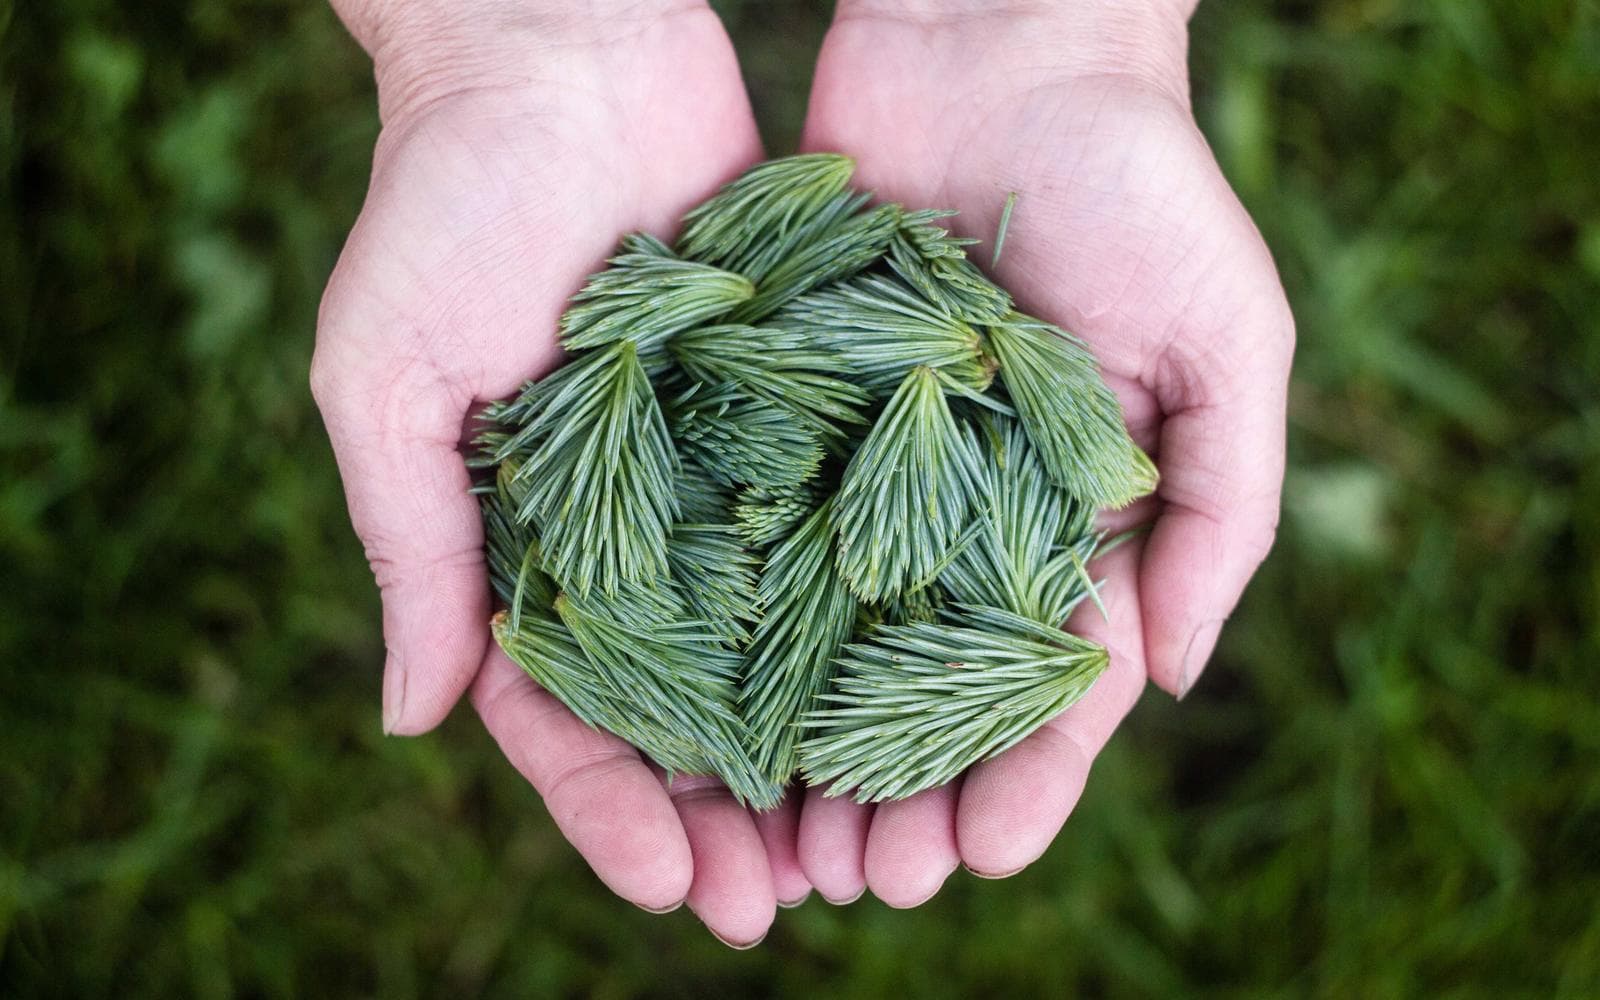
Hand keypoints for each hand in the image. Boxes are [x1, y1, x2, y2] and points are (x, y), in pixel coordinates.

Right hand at [312, 1, 806, 945]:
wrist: (561, 47)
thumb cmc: (445, 204)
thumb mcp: (387, 378)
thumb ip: (409, 545)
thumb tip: (406, 718)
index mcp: (521, 541)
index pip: (559, 712)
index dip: (607, 810)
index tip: (667, 887)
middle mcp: (630, 526)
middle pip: (680, 707)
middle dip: (724, 813)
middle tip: (780, 905)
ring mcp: (719, 474)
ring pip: (774, 643)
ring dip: (813, 748)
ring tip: (867, 844)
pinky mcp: (802, 407)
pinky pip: (841, 524)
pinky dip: (877, 612)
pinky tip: (929, 690)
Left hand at [795, 0, 1293, 905]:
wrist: (1004, 46)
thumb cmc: (1145, 185)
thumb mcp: (1229, 342)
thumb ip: (1220, 508)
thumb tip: (1172, 678)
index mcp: (1074, 515)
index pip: (1050, 679)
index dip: (1024, 777)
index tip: (979, 857)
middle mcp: (966, 507)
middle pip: (929, 683)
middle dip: (903, 788)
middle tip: (861, 883)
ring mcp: (871, 463)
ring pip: (833, 633)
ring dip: (810, 741)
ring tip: (779, 838)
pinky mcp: (788, 405)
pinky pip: (759, 526)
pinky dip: (736, 618)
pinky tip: (704, 700)